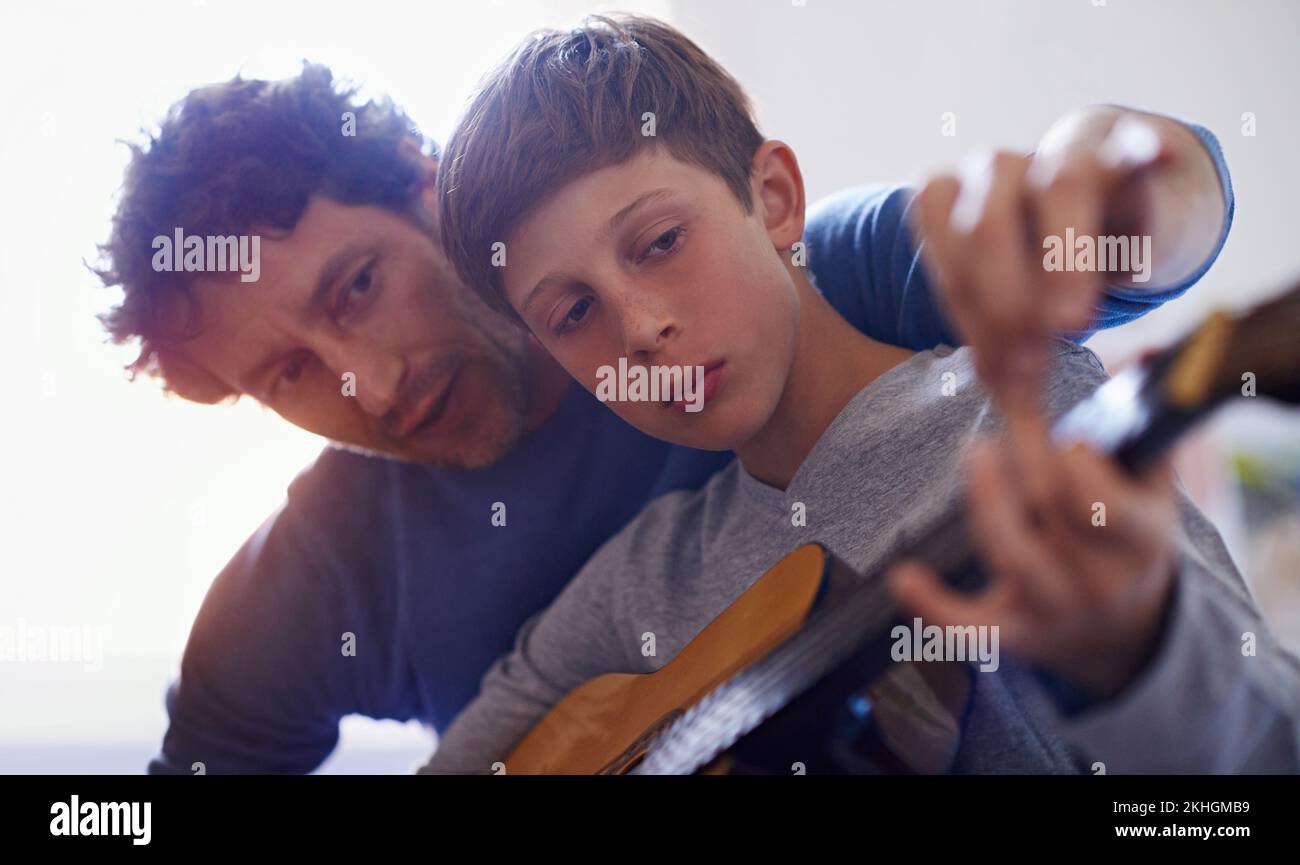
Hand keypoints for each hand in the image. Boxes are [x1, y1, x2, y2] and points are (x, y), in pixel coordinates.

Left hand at [886, 413, 1178, 699]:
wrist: (1128, 625)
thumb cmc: (1127, 533)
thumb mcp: (1148, 486)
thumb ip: (1139, 424)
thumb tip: (1144, 354)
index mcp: (1142, 543)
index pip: (1107, 504)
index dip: (1079, 467)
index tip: (1066, 436)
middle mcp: (1103, 583)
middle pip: (1052, 518)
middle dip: (1022, 465)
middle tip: (999, 429)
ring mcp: (1056, 612)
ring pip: (1012, 556)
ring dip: (988, 502)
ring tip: (978, 454)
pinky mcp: (1013, 634)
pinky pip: (968, 626)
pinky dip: (932, 604)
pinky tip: (902, 575)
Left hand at [908, 108, 1219, 417]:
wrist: (1085, 212)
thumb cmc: (1026, 268)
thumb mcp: (1001, 306)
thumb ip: (998, 347)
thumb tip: (1016, 413)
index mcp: (951, 200)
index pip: (944, 249)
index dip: (966, 312)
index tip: (993, 368)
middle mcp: (994, 172)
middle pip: (987, 226)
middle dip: (1006, 303)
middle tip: (1029, 362)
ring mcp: (1057, 158)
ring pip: (1059, 186)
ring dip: (1064, 262)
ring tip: (1070, 324)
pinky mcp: (1118, 157)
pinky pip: (1130, 147)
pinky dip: (1143, 152)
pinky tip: (1159, 162)